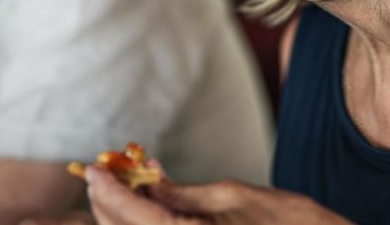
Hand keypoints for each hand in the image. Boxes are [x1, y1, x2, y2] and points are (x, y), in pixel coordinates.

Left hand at [84, 165, 351, 224]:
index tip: (93, 170)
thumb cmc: (297, 224)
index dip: (110, 194)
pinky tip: (155, 200)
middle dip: (109, 208)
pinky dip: (150, 224)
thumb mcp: (239, 197)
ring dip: (126, 218)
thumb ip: (186, 195)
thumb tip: (147, 184)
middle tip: (102, 175)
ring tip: (127, 185)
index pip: (137, 220)